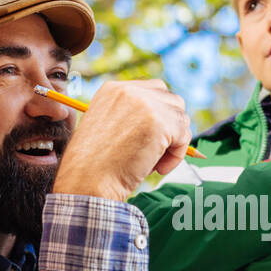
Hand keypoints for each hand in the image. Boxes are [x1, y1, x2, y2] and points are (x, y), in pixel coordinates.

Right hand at [53, 79, 191, 201]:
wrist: (87, 181)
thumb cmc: (95, 166)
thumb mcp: (108, 129)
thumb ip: (132, 118)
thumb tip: (169, 124)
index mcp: (113, 89)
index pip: (154, 90)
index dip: (160, 115)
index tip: (151, 140)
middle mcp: (129, 90)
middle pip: (171, 100)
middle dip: (170, 127)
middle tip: (154, 154)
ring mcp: (145, 104)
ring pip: (181, 118)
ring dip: (174, 143)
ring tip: (154, 163)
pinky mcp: (159, 122)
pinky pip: (184, 135)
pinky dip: (177, 156)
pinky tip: (158, 168)